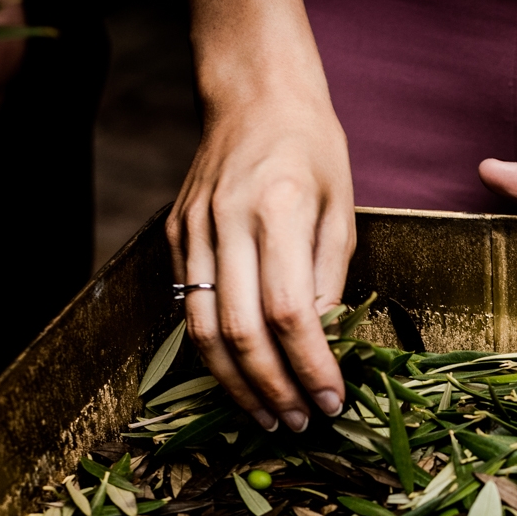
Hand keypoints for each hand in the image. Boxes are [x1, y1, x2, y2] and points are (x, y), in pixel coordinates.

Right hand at [168, 97, 353, 434]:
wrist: (253, 93)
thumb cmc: (311, 149)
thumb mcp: (341, 209)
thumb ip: (330, 280)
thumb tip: (324, 349)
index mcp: (277, 209)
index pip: (289, 312)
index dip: (311, 366)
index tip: (333, 400)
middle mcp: (226, 222)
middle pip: (241, 332)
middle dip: (273, 389)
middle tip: (301, 422)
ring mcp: (192, 229)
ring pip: (204, 330)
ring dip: (237, 385)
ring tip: (269, 416)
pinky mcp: (175, 235)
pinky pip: (191, 307)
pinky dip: (215, 352)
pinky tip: (242, 378)